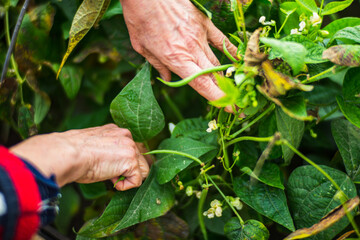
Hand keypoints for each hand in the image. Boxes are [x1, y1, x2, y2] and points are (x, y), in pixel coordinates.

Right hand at [10, 124, 149, 190]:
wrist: (68, 153)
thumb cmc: (73, 152)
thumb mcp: (92, 146)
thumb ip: (106, 149)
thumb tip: (110, 161)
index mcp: (115, 130)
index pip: (131, 146)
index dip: (123, 161)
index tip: (109, 167)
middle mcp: (126, 135)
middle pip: (140, 157)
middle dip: (128, 169)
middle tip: (109, 173)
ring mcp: (130, 147)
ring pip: (143, 169)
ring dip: (129, 177)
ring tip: (111, 177)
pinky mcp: (131, 160)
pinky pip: (138, 180)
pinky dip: (126, 186)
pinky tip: (113, 183)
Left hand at [121, 0, 237, 101]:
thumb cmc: (140, 18)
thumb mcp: (142, 47)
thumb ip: (157, 65)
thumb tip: (166, 77)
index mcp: (175, 59)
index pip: (201, 84)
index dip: (217, 98)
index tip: (228, 108)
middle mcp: (191, 50)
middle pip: (214, 75)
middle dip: (226, 93)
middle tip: (235, 104)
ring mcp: (200, 36)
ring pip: (217, 60)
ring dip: (225, 75)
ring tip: (231, 86)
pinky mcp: (204, 23)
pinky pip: (221, 40)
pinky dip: (230, 51)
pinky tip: (237, 59)